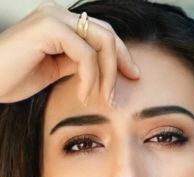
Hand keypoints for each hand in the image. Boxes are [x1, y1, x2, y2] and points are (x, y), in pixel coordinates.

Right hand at [0, 0, 139, 102]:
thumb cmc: (12, 78)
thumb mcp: (53, 70)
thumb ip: (75, 64)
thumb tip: (101, 71)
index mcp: (60, 23)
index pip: (100, 33)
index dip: (120, 54)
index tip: (132, 76)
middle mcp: (58, 14)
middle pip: (106, 33)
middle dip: (123, 60)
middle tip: (131, 83)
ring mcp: (53, 18)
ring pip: (101, 41)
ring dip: (109, 73)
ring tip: (105, 97)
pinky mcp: (49, 28)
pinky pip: (85, 53)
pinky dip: (91, 77)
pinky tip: (85, 95)